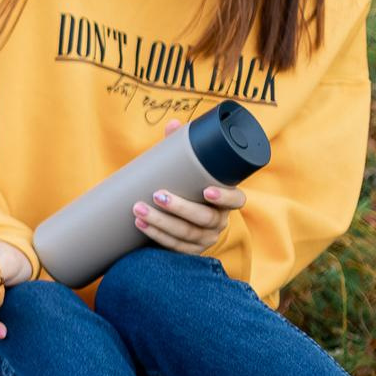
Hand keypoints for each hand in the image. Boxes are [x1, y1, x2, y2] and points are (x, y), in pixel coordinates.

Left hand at [134, 122, 243, 254]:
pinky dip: (156, 235)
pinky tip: (140, 224)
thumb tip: (173, 124)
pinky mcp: (188, 251)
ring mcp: (205, 238)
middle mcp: (219, 221)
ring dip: (160, 222)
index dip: (225, 197)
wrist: (176, 219)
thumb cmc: (185, 187)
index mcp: (225, 200)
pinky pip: (174, 246)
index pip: (237, 200)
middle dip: (180, 208)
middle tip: (157, 194)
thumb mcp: (186, 170)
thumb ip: (181, 148)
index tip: (207, 190)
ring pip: (186, 234)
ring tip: (138, 209)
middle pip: (204, 218)